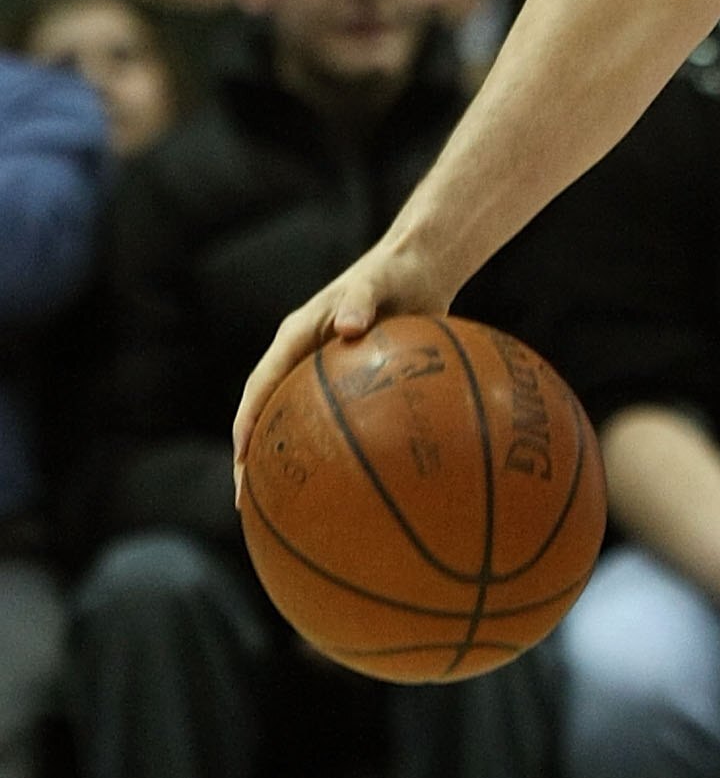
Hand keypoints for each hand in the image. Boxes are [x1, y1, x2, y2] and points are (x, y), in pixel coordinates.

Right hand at [231, 235, 450, 491]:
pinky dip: (339, 452)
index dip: (247, 425)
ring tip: (288, 510)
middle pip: (268, 416)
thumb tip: (348, 328)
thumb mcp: (377, 281)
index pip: (259, 388)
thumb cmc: (396, 271)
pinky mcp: (352, 382)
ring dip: (290, 463)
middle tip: (251, 504)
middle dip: (253, 460)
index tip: (240, 461)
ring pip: (298, 424)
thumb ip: (361, 300)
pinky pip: (338, 423)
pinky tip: (354, 488)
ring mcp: (323, 373)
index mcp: (294, 338)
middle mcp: (301, 359)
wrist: (421, 267)